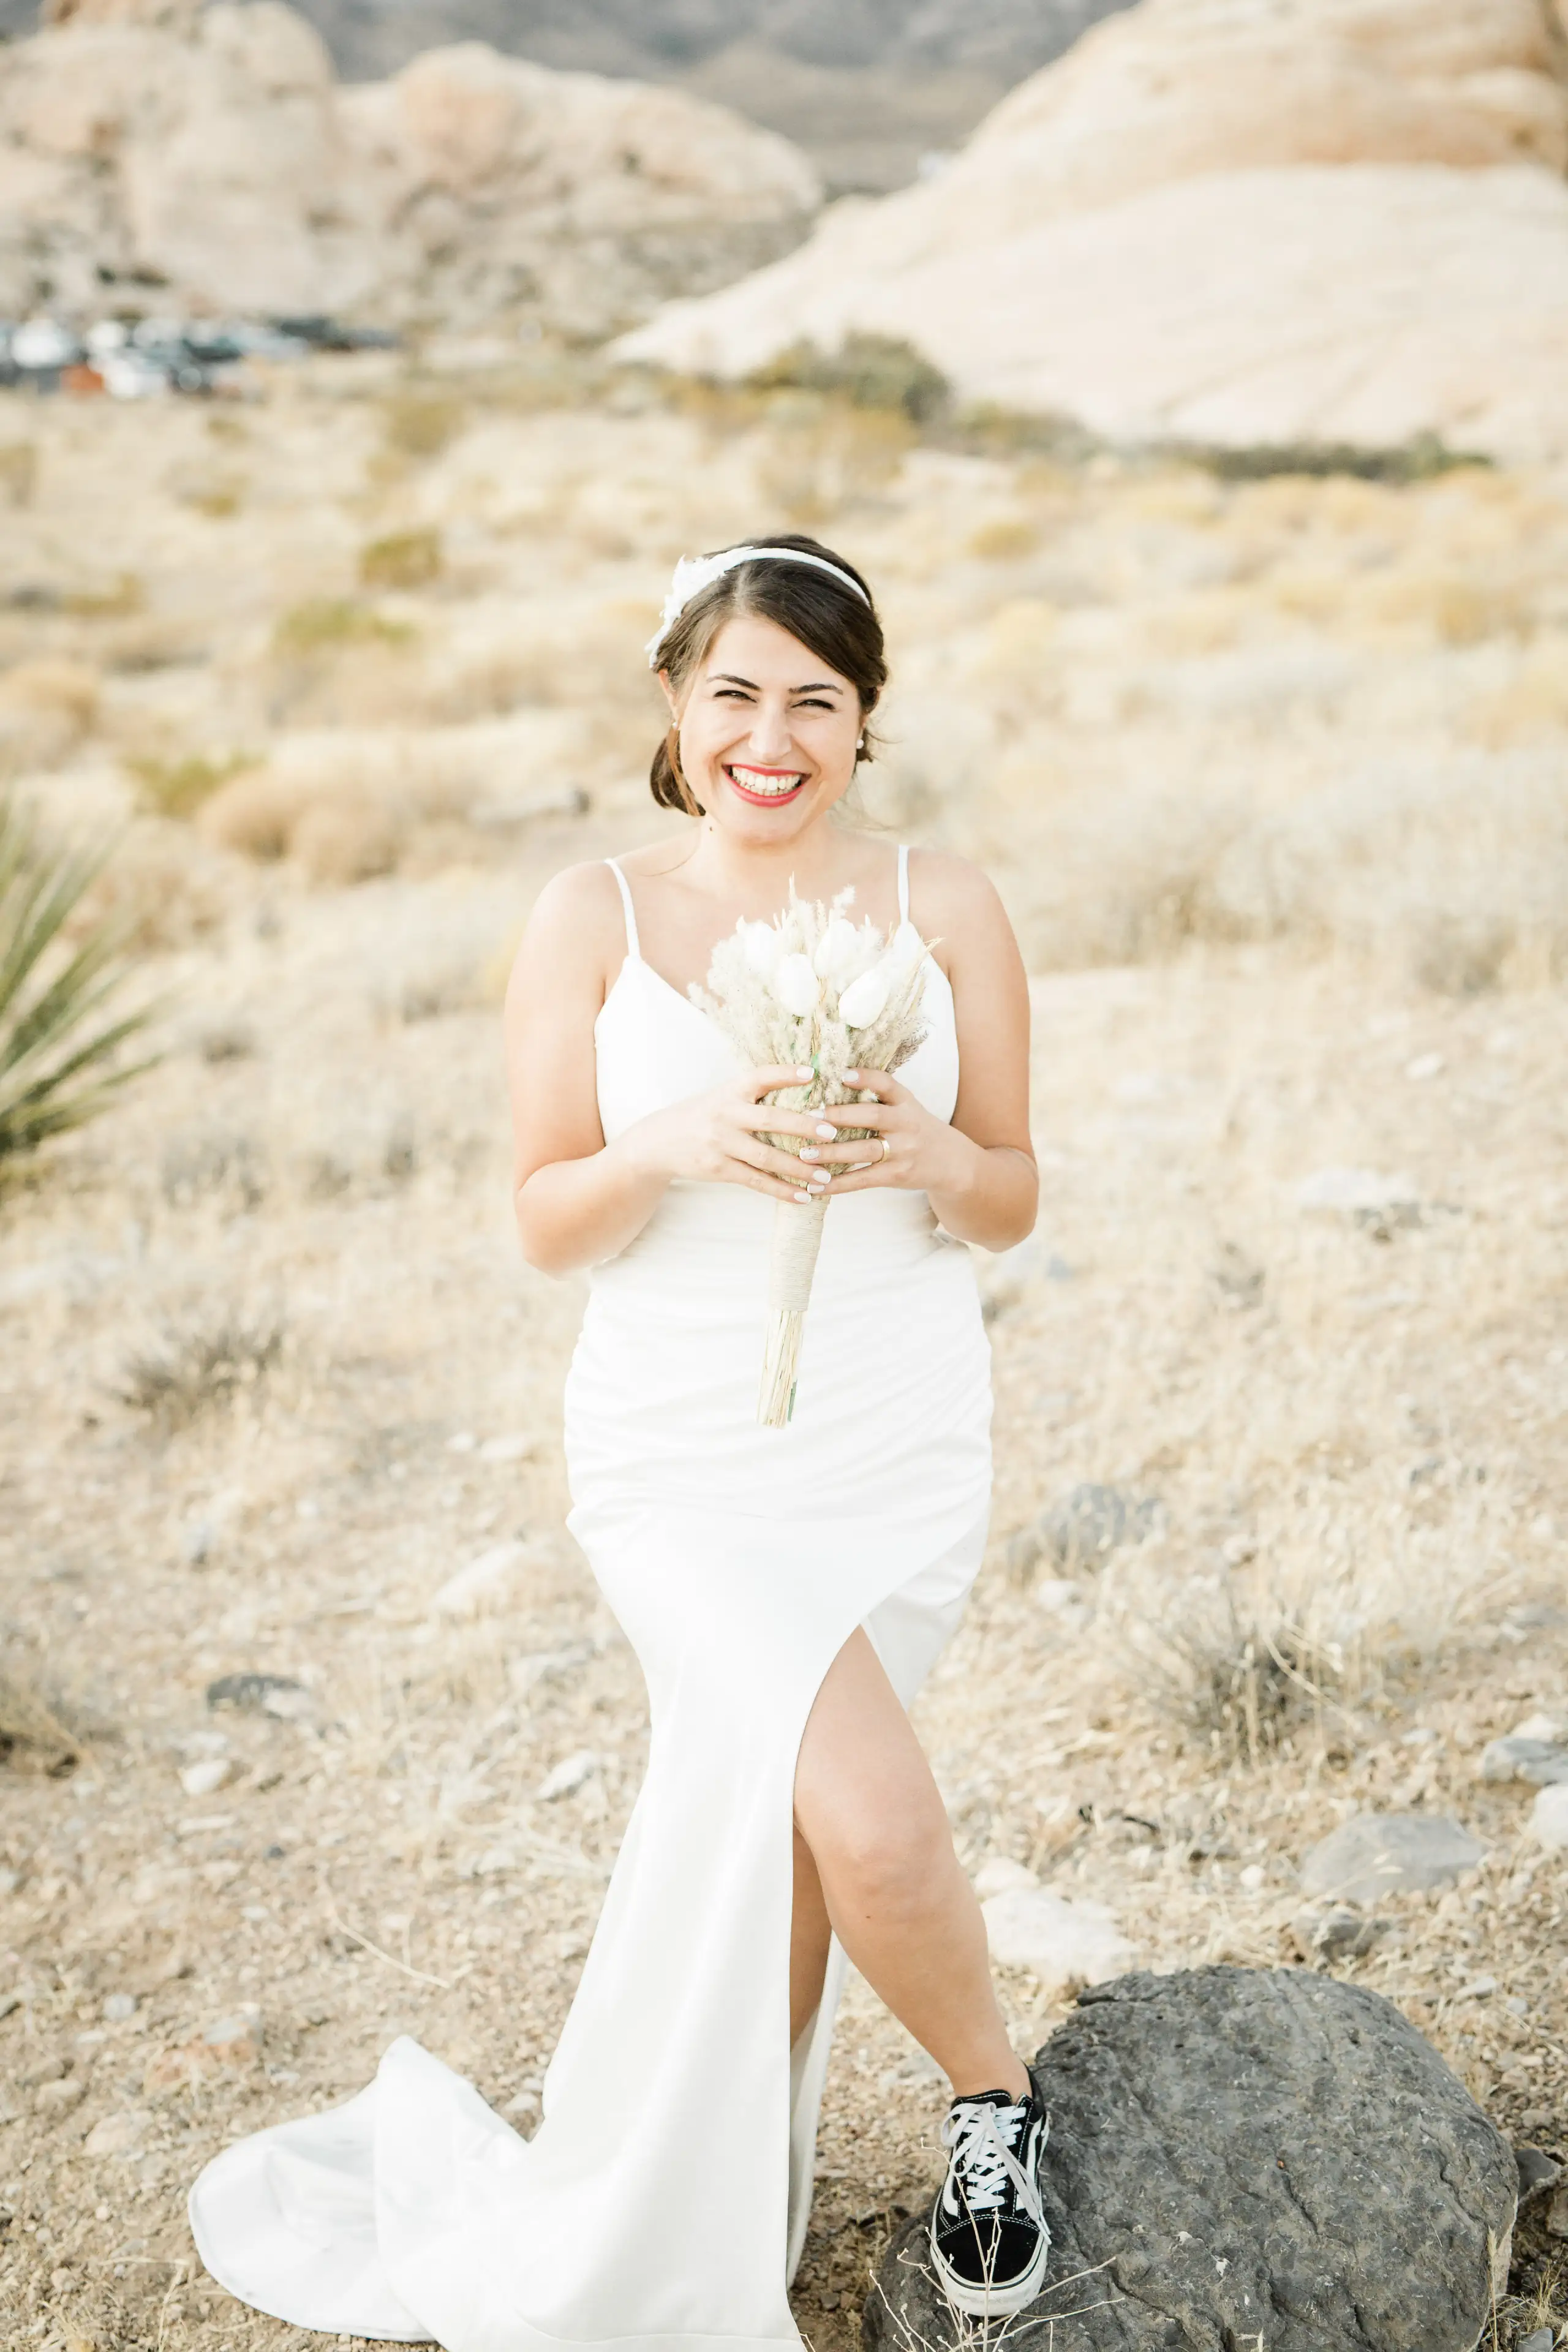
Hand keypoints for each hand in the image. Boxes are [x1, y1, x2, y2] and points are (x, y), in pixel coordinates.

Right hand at [622, 1067, 843, 1203]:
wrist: (659, 1142)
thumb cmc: (704, 1115)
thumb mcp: (724, 1095)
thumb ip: (755, 1094)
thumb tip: (806, 1087)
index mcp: (731, 1090)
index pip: (761, 1076)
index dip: (786, 1073)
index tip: (813, 1072)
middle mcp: (726, 1114)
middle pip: (771, 1120)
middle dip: (804, 1127)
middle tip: (832, 1133)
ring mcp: (721, 1143)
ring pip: (767, 1157)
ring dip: (799, 1168)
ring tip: (825, 1176)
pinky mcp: (718, 1169)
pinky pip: (756, 1182)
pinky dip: (781, 1190)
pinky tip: (803, 1196)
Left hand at [805, 1070, 974, 1196]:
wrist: (951, 1163)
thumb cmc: (916, 1130)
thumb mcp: (906, 1108)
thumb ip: (878, 1098)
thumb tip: (829, 1085)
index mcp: (906, 1102)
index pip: (887, 1084)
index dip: (866, 1078)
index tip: (841, 1074)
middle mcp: (907, 1123)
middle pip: (873, 1116)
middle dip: (840, 1115)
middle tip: (809, 1116)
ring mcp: (904, 1150)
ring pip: (865, 1150)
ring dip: (832, 1152)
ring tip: (804, 1153)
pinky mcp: (897, 1175)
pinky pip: (863, 1179)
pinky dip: (838, 1183)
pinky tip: (815, 1186)